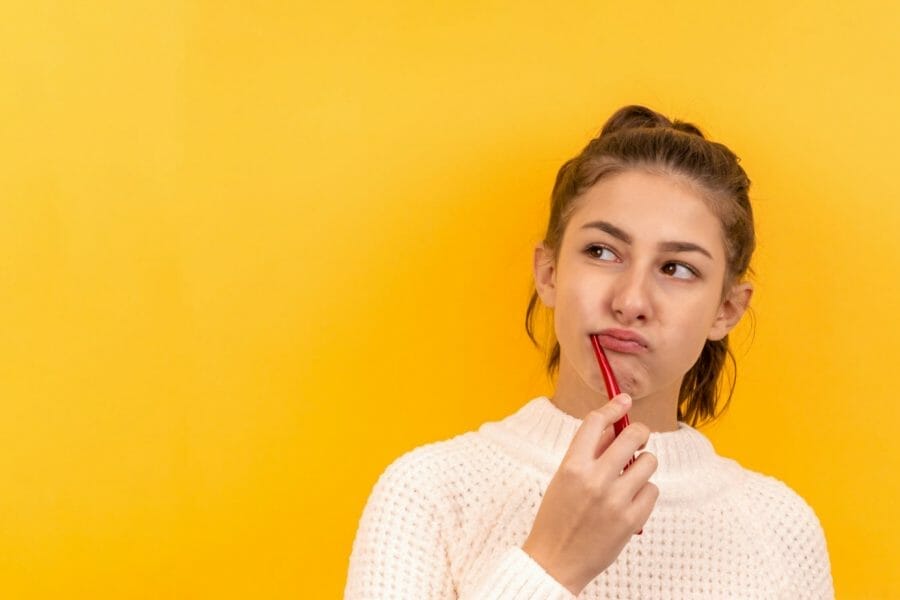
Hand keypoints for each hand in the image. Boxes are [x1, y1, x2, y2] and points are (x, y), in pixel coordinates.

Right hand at [521, 394, 658, 595]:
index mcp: (572, 466)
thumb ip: (588, 452)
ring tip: (630, 476)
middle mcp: (594, 479)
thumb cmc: (557, 517)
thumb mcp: (563, 478)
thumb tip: (614, 426)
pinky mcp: (632, 520)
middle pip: (632, 436)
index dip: (613, 407)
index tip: (623, 400)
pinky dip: (645, 491)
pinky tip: (631, 500)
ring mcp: (615, 500)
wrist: (555, 561)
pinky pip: (653, 490)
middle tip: (637, 439)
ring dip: (643, 464)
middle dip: (639, 432)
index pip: (596, 422)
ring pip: (648, 462)